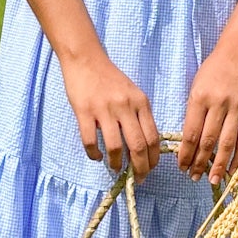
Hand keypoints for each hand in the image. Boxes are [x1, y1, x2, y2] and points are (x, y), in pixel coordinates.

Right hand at [61, 52, 160, 178]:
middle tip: (138, 178)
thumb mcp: (133, 94)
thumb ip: (139, 115)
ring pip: (115, 147)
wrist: (86, 59)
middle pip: (138, 146)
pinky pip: (91, 140)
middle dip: (140, 168)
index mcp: (141, 102)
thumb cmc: (110, 78)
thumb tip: (143, 147)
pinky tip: (97, 156)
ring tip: (115, 168)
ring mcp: (104, 109)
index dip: (153, 159)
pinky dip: (94, 154)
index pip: (153, 137)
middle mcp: (125, 106)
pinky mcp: (84, 111)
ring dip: (116, 163)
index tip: (150, 170)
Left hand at [177, 43, 237, 182]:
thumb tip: (190, 144)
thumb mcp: (195, 87)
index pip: (191, 133)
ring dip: (219, 165)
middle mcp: (219, 104)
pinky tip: (232, 169)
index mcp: (200, 98)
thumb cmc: (212, 71)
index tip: (181, 167)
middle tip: (193, 177)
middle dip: (199, 163)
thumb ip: (193, 114)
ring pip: (227, 143)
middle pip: (208, 141)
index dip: (185, 154)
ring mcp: (237, 109)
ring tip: (213, 180)